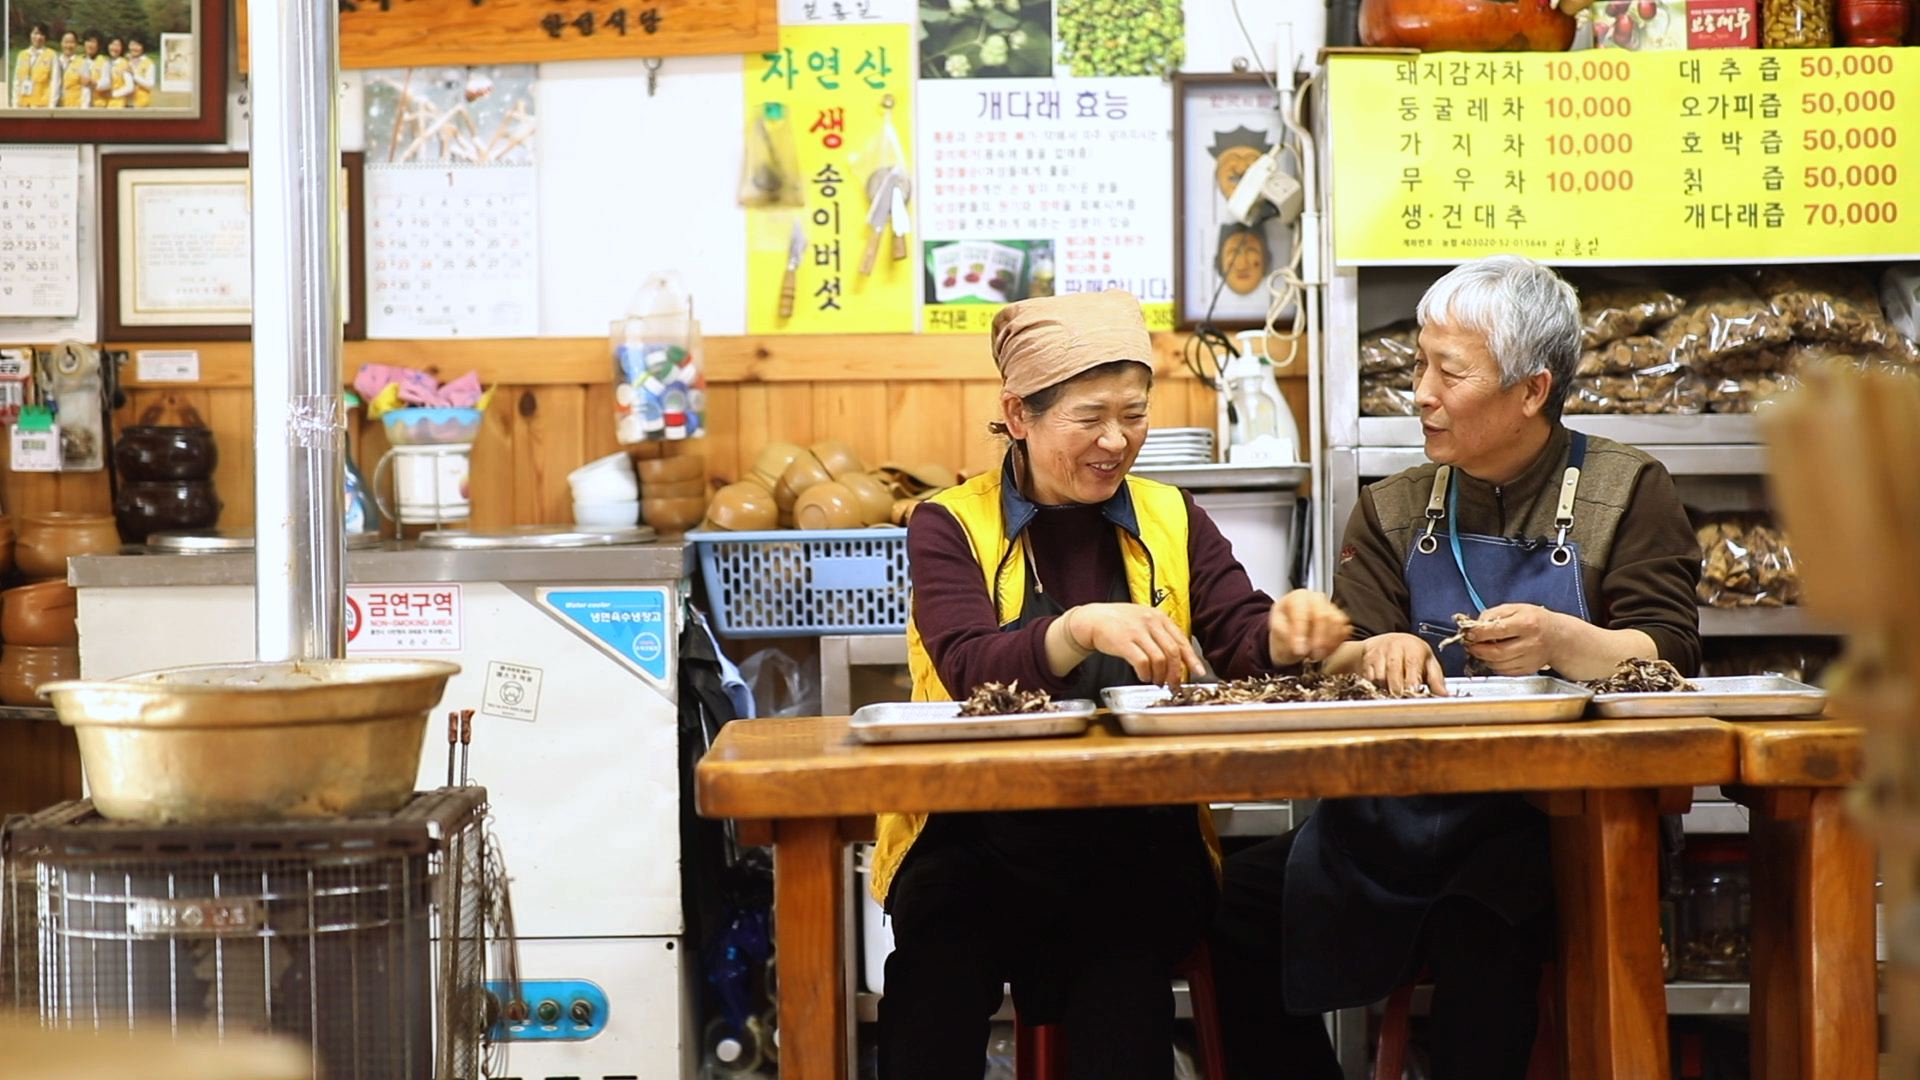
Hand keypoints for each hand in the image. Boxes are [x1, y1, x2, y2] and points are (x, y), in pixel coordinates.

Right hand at [1065, 602, 1204, 686]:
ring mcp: (1137, 631)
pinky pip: (1142, 662)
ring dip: (1160, 675)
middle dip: (1176, 673)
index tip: (1199, 671)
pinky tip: (1143, 677)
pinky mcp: (1124, 642)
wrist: (1092, 619)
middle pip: (1172, 652)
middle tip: (1174, 685)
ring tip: (1157, 682)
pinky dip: (1145, 674)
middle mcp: (1150, 622)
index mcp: (1159, 617)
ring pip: (1159, 659)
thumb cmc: (1119, 622)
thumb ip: (1160, 633)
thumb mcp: (1143, 620)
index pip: (1181, 640)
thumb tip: (1178, 657)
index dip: (1192, 658)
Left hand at [1268, 589, 1351, 665]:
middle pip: (1323, 616)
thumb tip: (1300, 644)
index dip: (1300, 633)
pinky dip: (1336, 644)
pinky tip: (1325, 652)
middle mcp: (1316, 598)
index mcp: (1297, 597)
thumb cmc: (1283, 628)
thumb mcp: (1276, 631)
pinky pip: (1344, 630)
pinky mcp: (1341, 618)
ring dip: (1329, 643)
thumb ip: (1285, 635)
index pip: (1301, 613)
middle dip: (1319, 640)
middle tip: (1312, 656)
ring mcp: (1331, 606)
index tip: (1299, 650)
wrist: (1291, 632)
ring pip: (1337, 623)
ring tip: (1316, 655)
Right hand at [1359, 633, 1445, 694]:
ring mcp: (1379, 652)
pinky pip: (1369, 677)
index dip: (1412, 680)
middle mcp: (1395, 646)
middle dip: (1397, 688)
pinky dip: (1374, 685)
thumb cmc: (1412, 654)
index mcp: (1413, 647)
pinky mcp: (1367, 658)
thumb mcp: (1428, 663)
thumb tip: (1444, 695)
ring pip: (1379, 676)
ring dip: (1385, 688)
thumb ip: (1436, 679)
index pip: (1412, 663)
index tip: (1413, 692)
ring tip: (1392, 691)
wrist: (1387, 641)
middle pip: (1393, 670)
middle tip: (1401, 698)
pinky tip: (1381, 686)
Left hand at [1461, 603, 1569, 675]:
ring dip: (1483, 658)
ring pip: (1498, 664)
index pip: (1497, 630)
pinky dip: (1493, 666)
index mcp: (1526, 624)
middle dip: (1477, 649)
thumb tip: (1475, 626)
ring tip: (1478, 650)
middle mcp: (1530, 643)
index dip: (1478, 633)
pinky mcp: (1528, 670)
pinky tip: (1491, 657)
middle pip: (1496, 652)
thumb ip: (1494, 614)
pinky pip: (1504, 672)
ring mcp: (1530, 659)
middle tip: (1469, 644)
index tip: (1468, 633)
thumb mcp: (1516, 608)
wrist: (1558, 637)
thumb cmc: (1535, 620)